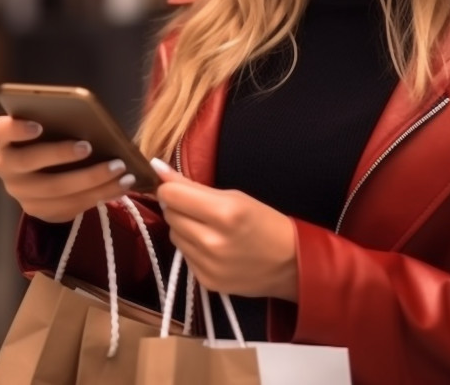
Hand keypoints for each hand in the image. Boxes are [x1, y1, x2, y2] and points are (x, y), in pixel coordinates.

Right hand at [0, 115, 135, 222]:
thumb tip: (92, 123)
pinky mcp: (39, 211)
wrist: (46, 172)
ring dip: (90, 179)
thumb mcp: (51, 127)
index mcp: (4, 139)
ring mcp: (20, 193)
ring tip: (120, 168)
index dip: (16, 128)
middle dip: (60, 154)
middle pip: (28, 161)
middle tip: (89, 146)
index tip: (39, 125)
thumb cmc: (53, 137)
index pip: (0, 131)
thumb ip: (60, 123)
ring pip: (54, 190)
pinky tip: (122, 184)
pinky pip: (69, 207)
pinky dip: (99, 195)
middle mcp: (6, 167)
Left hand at [151, 158, 298, 300]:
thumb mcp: (235, 196)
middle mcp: (212, 241)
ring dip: (184, 227)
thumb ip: (193, 185)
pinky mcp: (206, 282)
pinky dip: (192, 247)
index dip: (169, 187)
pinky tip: (211, 246)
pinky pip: (185, 255)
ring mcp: (208, 265)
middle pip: (170, 214)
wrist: (291, 264)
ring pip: (173, 235)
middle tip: (197, 207)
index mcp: (224, 212)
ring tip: (206, 227)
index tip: (176, 186)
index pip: (171, 195)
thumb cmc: (266, 223)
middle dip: (178, 206)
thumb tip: (157, 168)